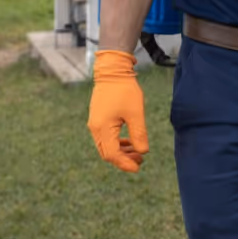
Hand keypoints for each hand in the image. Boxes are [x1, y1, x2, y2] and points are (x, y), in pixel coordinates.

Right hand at [87, 50, 148, 172]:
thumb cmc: (125, 90)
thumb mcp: (136, 113)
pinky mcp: (98, 119)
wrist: (112, 71)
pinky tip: (129, 142)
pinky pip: (105, 138)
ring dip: (121, 152)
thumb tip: (143, 152)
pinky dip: (117, 143)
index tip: (138, 167)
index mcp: (102, 128)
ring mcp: (95, 124)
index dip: (125, 163)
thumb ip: (139, 134)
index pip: (112, 154)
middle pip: (107, 153)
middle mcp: (95, 128)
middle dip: (123, 160)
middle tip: (140, 160)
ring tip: (137, 152)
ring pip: (106, 146)